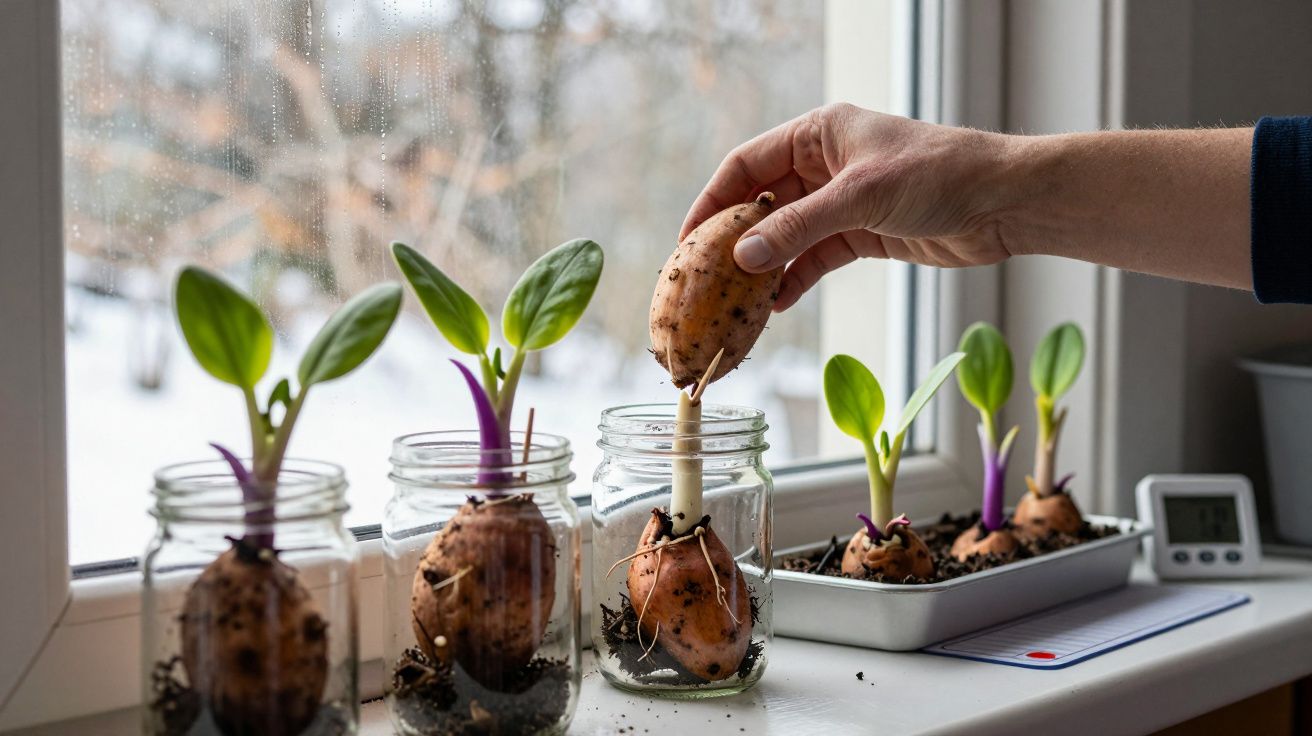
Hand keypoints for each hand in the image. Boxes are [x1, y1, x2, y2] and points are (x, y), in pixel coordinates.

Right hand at [680, 104, 1020, 310]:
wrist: (1004, 203)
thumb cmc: (939, 174)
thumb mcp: (860, 198)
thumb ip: (798, 228)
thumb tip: (742, 257)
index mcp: (818, 133)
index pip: (746, 165)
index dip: (712, 202)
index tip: (689, 242)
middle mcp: (825, 164)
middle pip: (762, 203)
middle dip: (734, 240)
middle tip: (705, 278)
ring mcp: (843, 201)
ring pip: (786, 235)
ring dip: (764, 266)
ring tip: (737, 300)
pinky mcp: (863, 234)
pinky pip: (815, 257)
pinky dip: (796, 279)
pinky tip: (777, 304)